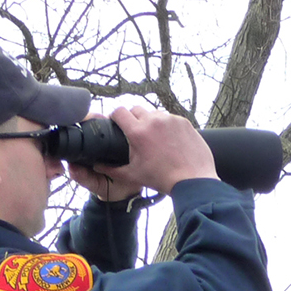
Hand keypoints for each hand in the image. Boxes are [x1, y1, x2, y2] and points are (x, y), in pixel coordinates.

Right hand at [95, 105, 216, 195]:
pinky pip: (170, 119)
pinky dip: (167, 126)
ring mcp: (170, 120)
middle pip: (136, 110)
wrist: (193, 181)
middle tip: (136, 133)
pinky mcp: (184, 122)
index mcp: (138, 132)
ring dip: (151, 122)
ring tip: (154, 138)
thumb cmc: (162, 179)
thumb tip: (97, 165)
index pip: (119, 112)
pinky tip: (170, 140)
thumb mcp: (133, 175)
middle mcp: (153, 121)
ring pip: (154, 114)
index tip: (117, 123)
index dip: (115, 117)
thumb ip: (112, 169)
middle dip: (133, 119)